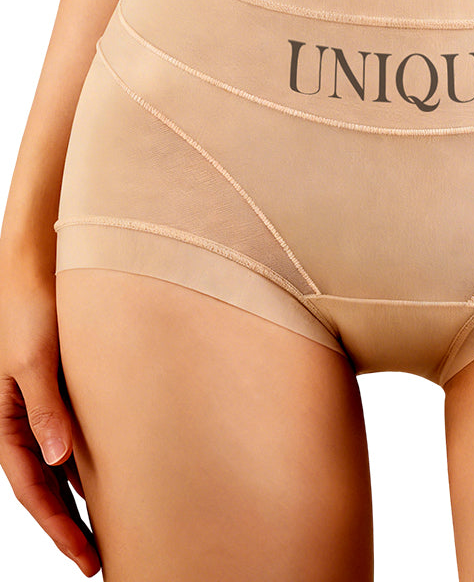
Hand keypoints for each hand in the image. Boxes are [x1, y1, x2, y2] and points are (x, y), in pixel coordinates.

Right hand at [0, 250, 100, 575]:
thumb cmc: (33, 310)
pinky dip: (92, 464)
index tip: (87, 560)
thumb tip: (57, 460)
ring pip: (64, 468)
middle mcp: (26, 422)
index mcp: (7, 422)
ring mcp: (46, 409)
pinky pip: (79, 439)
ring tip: (111, 530)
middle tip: (100, 562)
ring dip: (83, 500)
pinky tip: (114, 480)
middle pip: (48, 488)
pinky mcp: (67, 393)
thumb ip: (45, 409)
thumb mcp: (36, 361)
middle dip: (71, 527)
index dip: (59, 529)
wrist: (40, 269)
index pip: (34, 490)